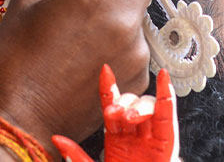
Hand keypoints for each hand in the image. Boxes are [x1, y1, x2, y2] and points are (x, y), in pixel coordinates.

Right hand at [0, 0, 159, 156]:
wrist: (19, 118)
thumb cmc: (15, 56)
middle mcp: (127, 21)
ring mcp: (137, 52)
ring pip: (139, 9)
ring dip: (121, 2)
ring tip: (84, 21)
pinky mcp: (138, 77)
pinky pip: (135, 41)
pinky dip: (119, 34)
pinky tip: (88, 49)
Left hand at [52, 66, 178, 161]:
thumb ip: (76, 156)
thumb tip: (56, 139)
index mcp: (116, 139)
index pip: (113, 105)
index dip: (109, 87)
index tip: (105, 70)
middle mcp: (134, 136)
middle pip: (130, 103)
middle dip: (122, 102)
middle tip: (112, 114)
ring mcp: (150, 140)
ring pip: (148, 108)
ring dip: (138, 106)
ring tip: (128, 118)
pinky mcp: (165, 146)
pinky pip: (167, 120)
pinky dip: (167, 100)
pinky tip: (164, 82)